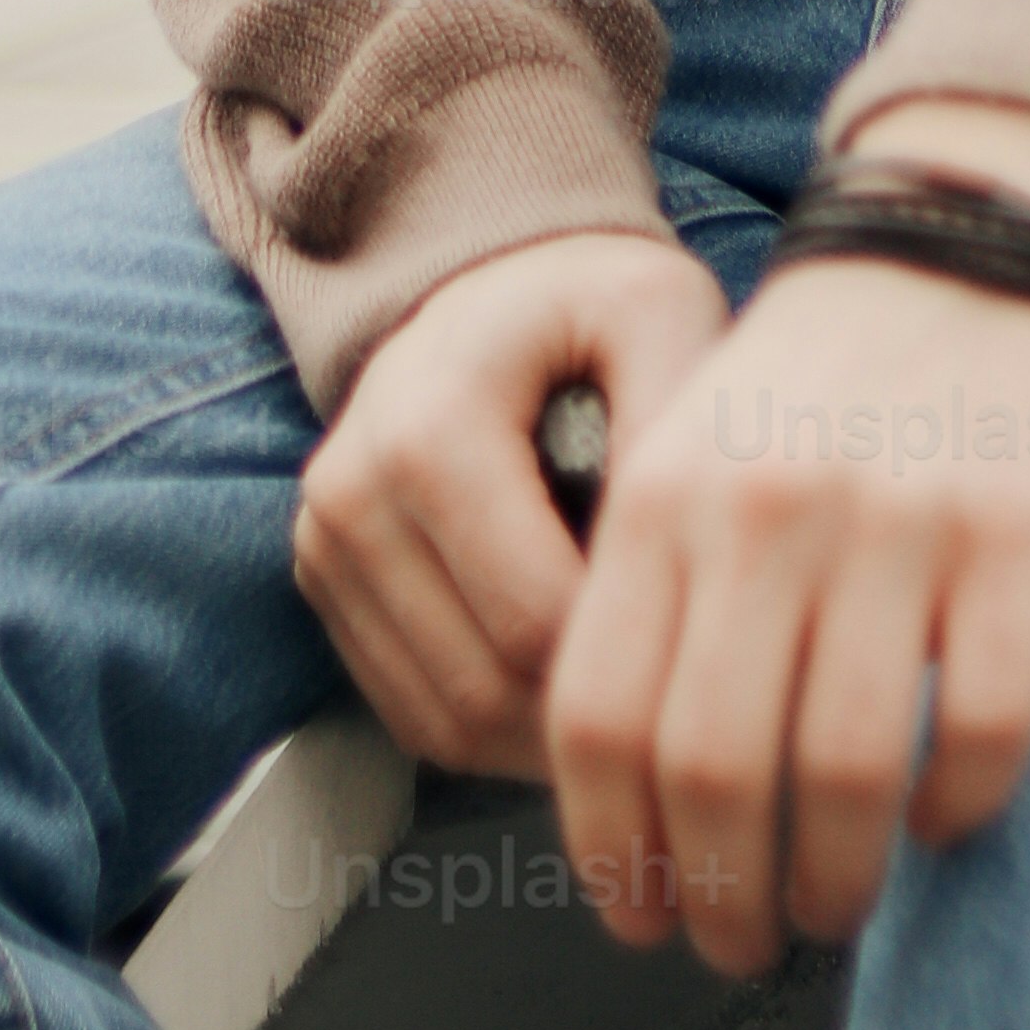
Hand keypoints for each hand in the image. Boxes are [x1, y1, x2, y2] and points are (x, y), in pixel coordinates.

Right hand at [293, 221, 733, 780]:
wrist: (490, 288)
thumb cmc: (587, 306)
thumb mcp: (659, 314)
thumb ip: (679, 419)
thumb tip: (688, 564)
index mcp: (429, 425)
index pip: (533, 621)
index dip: (631, 662)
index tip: (704, 643)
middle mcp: (353, 490)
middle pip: (485, 687)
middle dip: (592, 716)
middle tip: (680, 694)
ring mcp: (325, 541)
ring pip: (445, 720)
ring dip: (545, 742)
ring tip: (632, 697)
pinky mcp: (324, 580)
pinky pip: (412, 712)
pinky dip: (496, 732)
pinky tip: (565, 691)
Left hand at [544, 98, 1029, 978]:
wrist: (964, 241)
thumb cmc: (816, 384)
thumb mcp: (691, 454)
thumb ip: (653, 600)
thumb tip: (636, 804)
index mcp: (665, 496)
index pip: (599, 716)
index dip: (608, 850)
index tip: (638, 918)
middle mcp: (766, 513)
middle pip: (715, 769)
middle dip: (721, 898)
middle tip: (740, 945)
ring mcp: (895, 523)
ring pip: (847, 771)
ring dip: (836, 881)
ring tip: (835, 910)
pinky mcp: (1016, 534)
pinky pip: (985, 725)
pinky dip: (960, 807)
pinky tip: (944, 822)